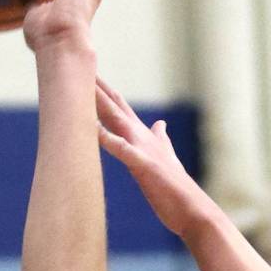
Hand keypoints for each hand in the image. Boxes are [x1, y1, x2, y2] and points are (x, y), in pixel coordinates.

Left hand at [95, 75, 209, 236]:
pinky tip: (94, 130)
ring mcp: (142, 150)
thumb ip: (160, 139)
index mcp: (142, 137)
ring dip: (99, 103)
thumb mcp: (165, 157)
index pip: (119, 107)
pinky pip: (123, 151)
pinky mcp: (144, 166)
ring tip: (82, 85)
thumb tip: (160, 123)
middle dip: (97, 86)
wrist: (192, 209)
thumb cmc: (174, 188)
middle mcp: (141, 137)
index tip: (88, 72)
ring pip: (116, 121)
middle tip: (78, 62)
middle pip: (114, 106)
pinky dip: (109, 140)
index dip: (103, 90)